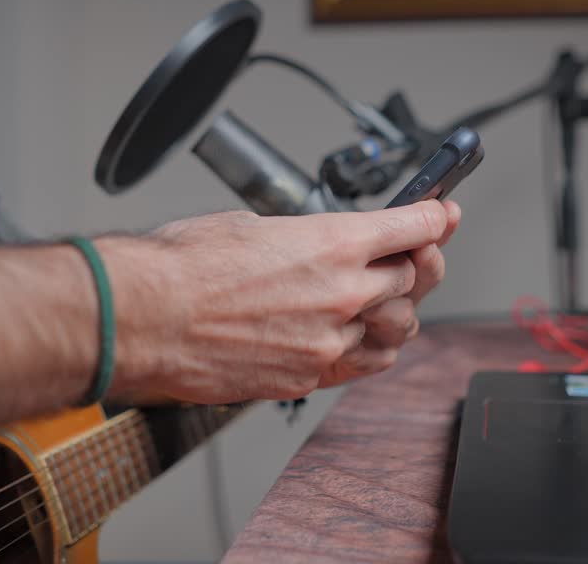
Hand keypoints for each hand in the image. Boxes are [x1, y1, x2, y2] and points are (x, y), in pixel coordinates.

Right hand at [97, 200, 452, 403]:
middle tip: (414, 252)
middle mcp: (341, 293)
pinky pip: (365, 364)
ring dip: (397, 308)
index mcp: (331, 242)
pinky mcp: (308, 375)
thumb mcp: (251, 225)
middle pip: (411, 277)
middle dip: (416, 260)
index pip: (411, 227)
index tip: (443, 212)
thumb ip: (301, 238)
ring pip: (397, 326)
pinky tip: (366, 338)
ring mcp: (329, 340)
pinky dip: (374, 349)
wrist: (144, 319)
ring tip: (385, 297)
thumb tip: (313, 244)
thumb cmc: (180, 267)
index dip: (434, 217)